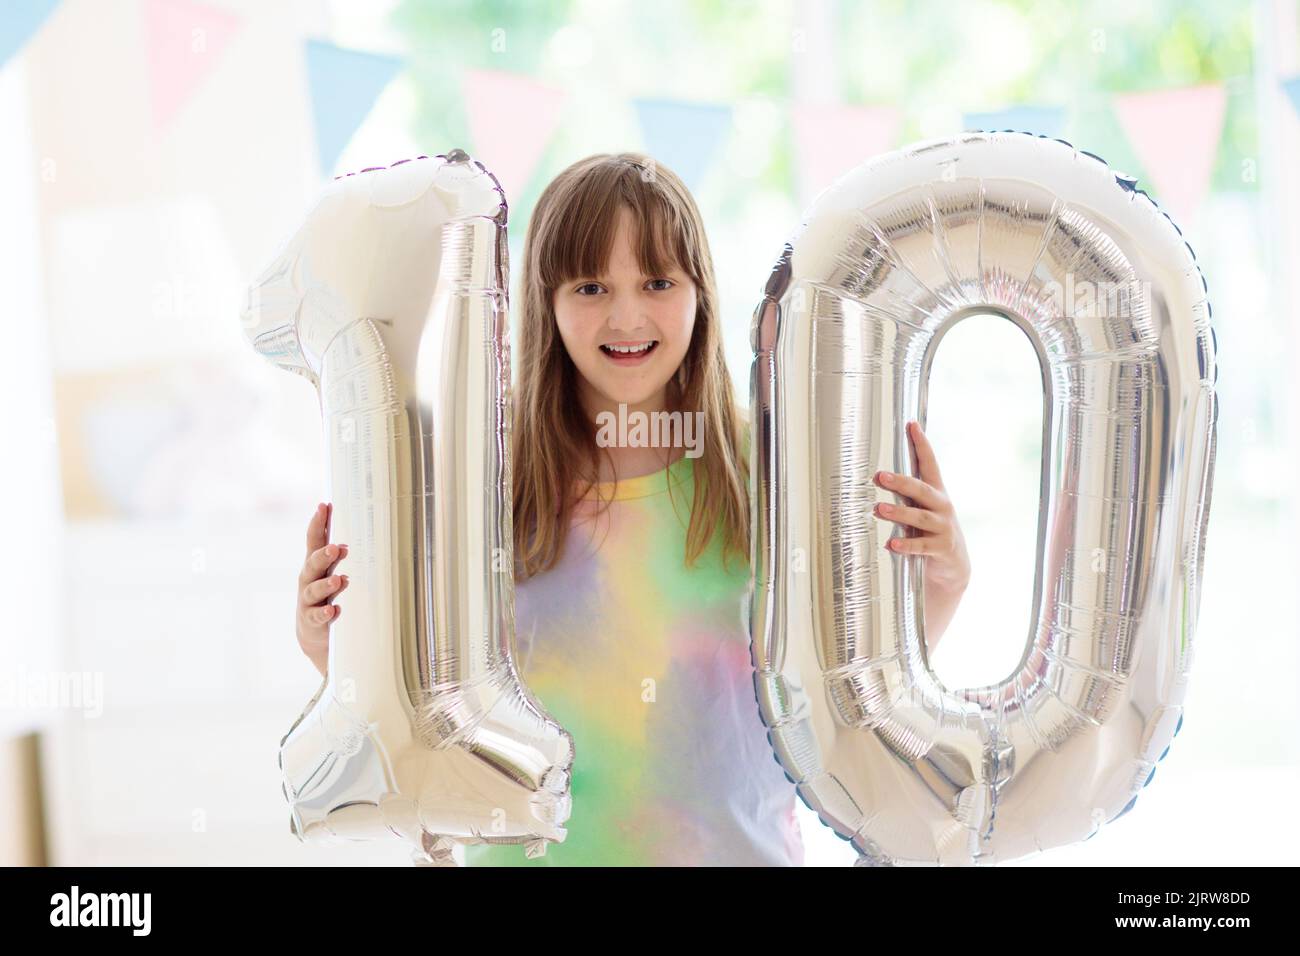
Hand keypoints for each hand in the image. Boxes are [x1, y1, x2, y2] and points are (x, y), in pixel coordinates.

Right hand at [296, 502, 348, 677]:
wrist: (313, 632)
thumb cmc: (326, 595)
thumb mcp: (332, 571)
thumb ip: (341, 555)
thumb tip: (364, 529)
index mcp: (315, 564)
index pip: (314, 540)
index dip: (317, 523)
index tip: (324, 506)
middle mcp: (309, 579)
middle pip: (312, 564)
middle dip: (324, 555)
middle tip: (337, 548)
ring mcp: (308, 601)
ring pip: (314, 590)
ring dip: (327, 584)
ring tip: (339, 579)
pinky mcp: (311, 621)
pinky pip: (317, 616)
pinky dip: (325, 613)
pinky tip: (334, 610)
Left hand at [874, 421, 969, 649]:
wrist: (953, 565)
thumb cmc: (929, 531)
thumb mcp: (920, 509)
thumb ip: (905, 495)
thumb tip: (877, 474)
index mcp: (935, 492)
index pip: (929, 463)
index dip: (921, 444)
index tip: (911, 424)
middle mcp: (941, 506)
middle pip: (921, 489)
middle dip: (900, 481)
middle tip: (879, 476)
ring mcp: (943, 527)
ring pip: (920, 516)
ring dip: (898, 513)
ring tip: (879, 509)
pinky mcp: (941, 548)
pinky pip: (921, 546)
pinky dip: (906, 545)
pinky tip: (891, 545)